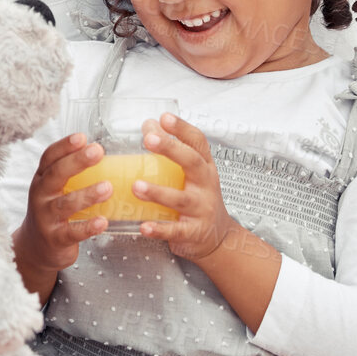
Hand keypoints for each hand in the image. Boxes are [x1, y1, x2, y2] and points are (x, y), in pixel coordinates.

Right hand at [13, 133, 109, 282]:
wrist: (35, 248)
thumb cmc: (52, 212)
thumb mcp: (53, 190)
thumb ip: (70, 174)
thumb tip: (105, 156)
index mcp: (42, 179)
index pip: (49, 158)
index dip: (64, 146)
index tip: (82, 137)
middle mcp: (41, 195)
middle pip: (56, 175)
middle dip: (77, 162)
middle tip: (98, 151)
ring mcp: (46, 217)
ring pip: (65, 204)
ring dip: (87, 195)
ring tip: (108, 187)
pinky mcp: (55, 238)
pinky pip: (72, 232)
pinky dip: (88, 227)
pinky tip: (103, 222)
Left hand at [133, 114, 240, 261]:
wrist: (219, 237)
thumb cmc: (199, 199)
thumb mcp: (190, 173)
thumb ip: (171, 149)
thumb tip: (149, 126)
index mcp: (204, 167)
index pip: (197, 142)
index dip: (182, 128)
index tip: (165, 117)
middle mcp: (205, 185)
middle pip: (192, 163)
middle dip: (171, 149)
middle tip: (150, 139)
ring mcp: (201, 209)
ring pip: (180, 199)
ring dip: (158, 192)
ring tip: (137, 186)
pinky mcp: (193, 232)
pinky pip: (175, 231)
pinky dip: (159, 229)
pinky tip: (144, 226)